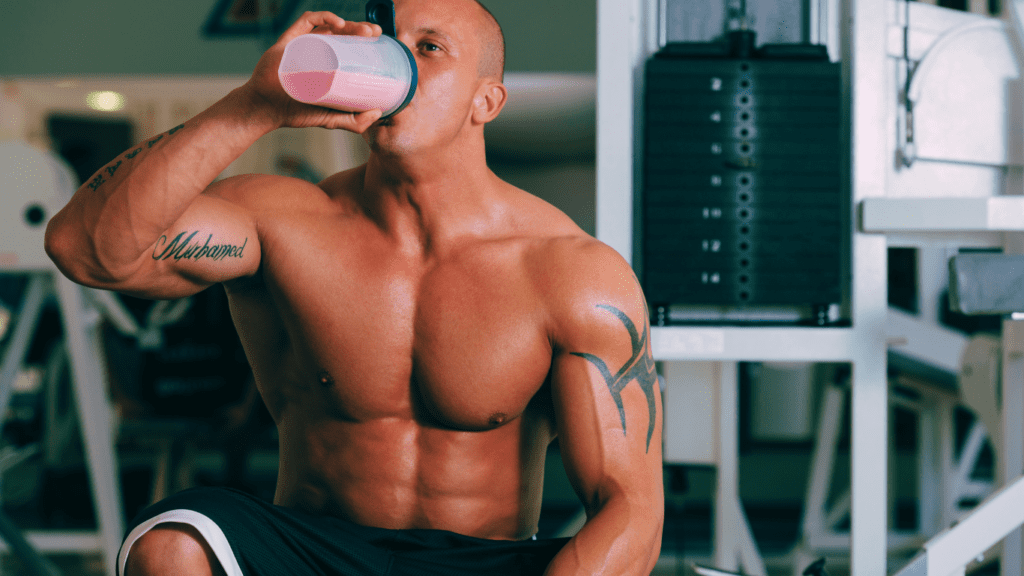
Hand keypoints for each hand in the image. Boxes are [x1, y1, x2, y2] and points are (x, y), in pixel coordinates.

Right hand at [241, 12, 383, 131]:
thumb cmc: (297, 112)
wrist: (267, 109)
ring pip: (330, 26)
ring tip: (364, 31)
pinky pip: (308, 21)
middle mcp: (318, 52)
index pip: (350, 48)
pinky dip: (324, 17)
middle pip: (344, 34)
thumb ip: (355, 121)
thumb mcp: (332, 119)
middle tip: (375, 34)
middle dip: (361, 30)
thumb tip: (379, 113)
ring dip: (350, 24)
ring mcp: (305, 45)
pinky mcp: (290, 39)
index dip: (366, 43)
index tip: (380, 43)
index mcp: (329, 65)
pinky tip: (338, 24)